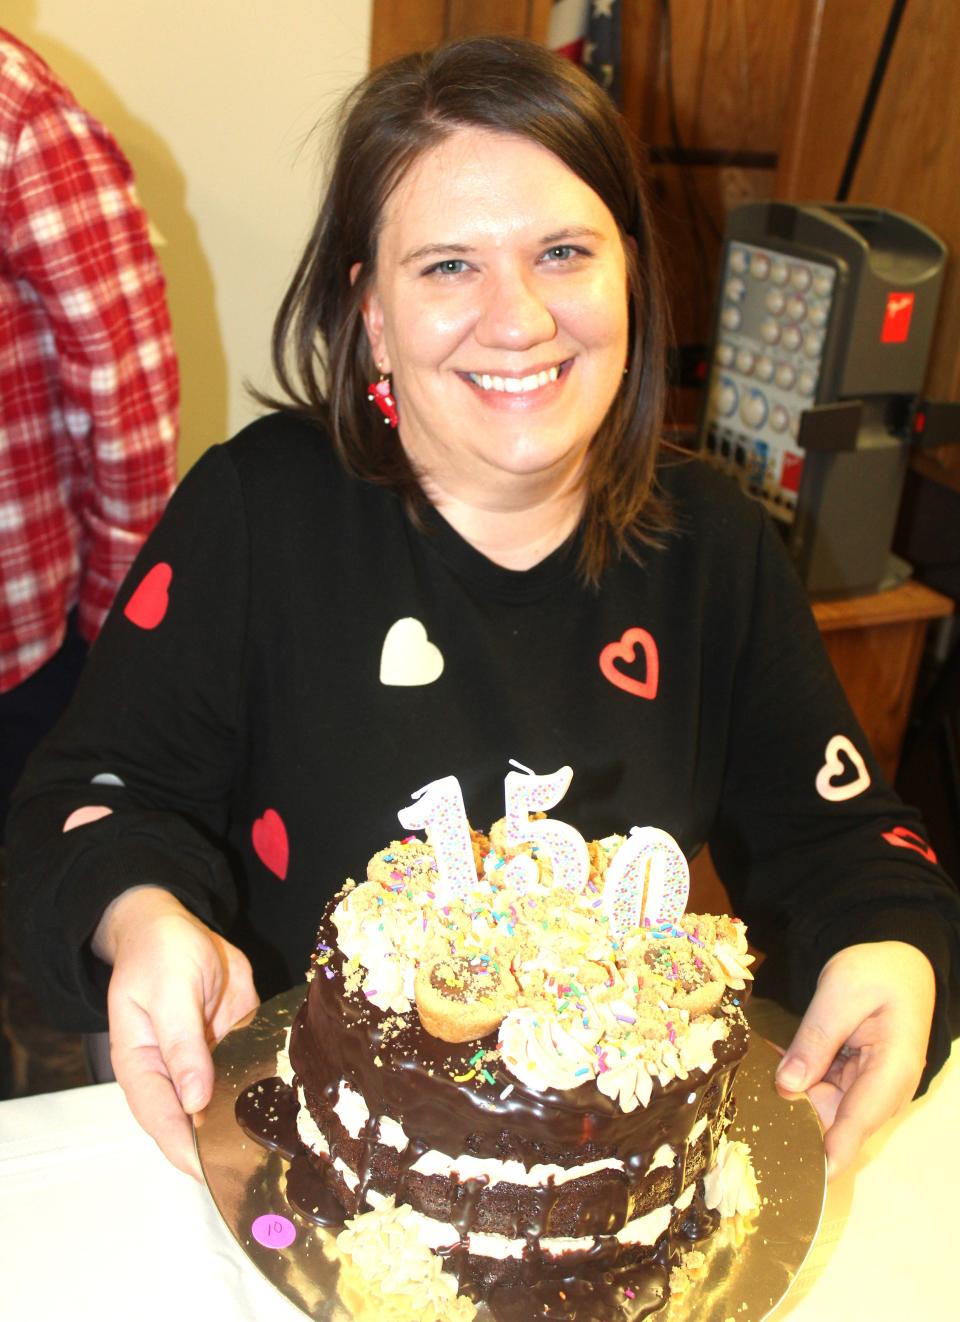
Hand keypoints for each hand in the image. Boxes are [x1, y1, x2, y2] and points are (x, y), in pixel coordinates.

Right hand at [93, 886, 259, 1178]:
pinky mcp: (233, 1048)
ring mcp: (204, 1064)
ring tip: (282, 1155)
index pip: (162, 1119)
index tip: (211, 1175)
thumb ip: (182, 1043)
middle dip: (220, 1148)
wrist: (173, 924)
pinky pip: (250, 1075)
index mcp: (143, 1066)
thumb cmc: (160, 954)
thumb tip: (195, 1101)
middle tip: (257, 1172)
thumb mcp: (168, 992)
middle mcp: (173, 1075)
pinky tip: (296, 1111)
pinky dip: (268, 1092)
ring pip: (225, 1105)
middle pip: (193, 1124)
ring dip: (249, 1126)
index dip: (185, 1151)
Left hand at [775, 941, 934, 1178]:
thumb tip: (787, 1086)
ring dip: (789, 1100)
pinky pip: (819, 1094)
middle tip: (750, 1112)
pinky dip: (795, 1083)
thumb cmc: (876, 973)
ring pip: (822, 1112)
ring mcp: (867, 1090)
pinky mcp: (852, 1083)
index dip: (827, 1153)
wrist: (898, 964)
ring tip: (753, 1084)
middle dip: (794, 1121)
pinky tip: (769, 1067)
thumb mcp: (841, 991)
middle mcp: (883, 1091)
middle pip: (835, 1123)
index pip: (857, 1123)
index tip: (799, 1173)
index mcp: (892, 1070)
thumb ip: (816, 1037)